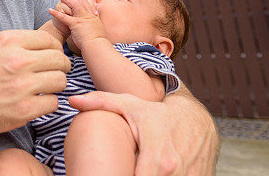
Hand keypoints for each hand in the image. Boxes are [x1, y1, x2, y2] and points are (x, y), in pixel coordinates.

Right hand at [0, 29, 70, 136]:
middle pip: (59, 59)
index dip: (54, 49)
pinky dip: (47, 103)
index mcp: (9, 41)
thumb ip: (19, 44)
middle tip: (54, 73)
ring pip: (60, 81)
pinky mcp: (24, 109)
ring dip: (55, 85)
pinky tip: (36, 102)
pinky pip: (53, 103)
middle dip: (61, 66)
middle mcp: (17, 61)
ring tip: (45, 88)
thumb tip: (50, 45)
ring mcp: (21, 86)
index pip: (49, 40)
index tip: (51, 57)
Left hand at [49, 0, 107, 48]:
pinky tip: (50, 10)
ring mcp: (82, 19)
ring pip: (74, 5)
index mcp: (94, 17)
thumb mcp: (100, 31)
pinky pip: (63, 17)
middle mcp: (88, 16)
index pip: (88, 4)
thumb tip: (96, 28)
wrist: (97, 45)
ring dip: (67, 0)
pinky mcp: (75, 24)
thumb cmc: (98, 42)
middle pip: (82, 1)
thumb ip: (96, 27)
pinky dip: (56, 13)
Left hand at [69, 90, 219, 174]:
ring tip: (135, 168)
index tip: (112, 173)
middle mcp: (176, 172)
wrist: (196, 119)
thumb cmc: (157, 115)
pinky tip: (153, 172)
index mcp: (158, 158)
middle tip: (121, 169)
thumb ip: (101, 103)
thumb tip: (73, 101)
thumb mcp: (130, 106)